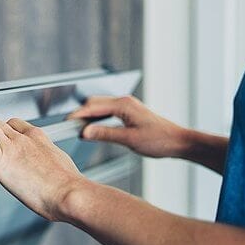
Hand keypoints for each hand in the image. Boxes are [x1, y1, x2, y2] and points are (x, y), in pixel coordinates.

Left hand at [0, 118, 85, 220]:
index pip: (14, 124)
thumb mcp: (58, 160)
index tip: (3, 142)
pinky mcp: (0, 160)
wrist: (66, 193)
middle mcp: (23, 139)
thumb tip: (42, 164)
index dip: (5, 132)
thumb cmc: (66, 185)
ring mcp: (11, 147)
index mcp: (38, 137)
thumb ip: (46, 156)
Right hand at [68, 95, 188, 158]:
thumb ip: (105, 134)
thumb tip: (85, 132)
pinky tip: (95, 127)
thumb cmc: (159, 140)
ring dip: (89, 115)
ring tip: (79, 127)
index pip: (93, 106)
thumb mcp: (129, 139)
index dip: (77, 115)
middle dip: (80, 113)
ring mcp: (128, 106)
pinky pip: (108, 111)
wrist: (178, 142)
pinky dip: (98, 117)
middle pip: (94, 103)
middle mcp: (125, 102)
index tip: (66, 122)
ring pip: (101, 106)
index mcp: (124, 105)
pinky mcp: (130, 113)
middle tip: (69, 126)